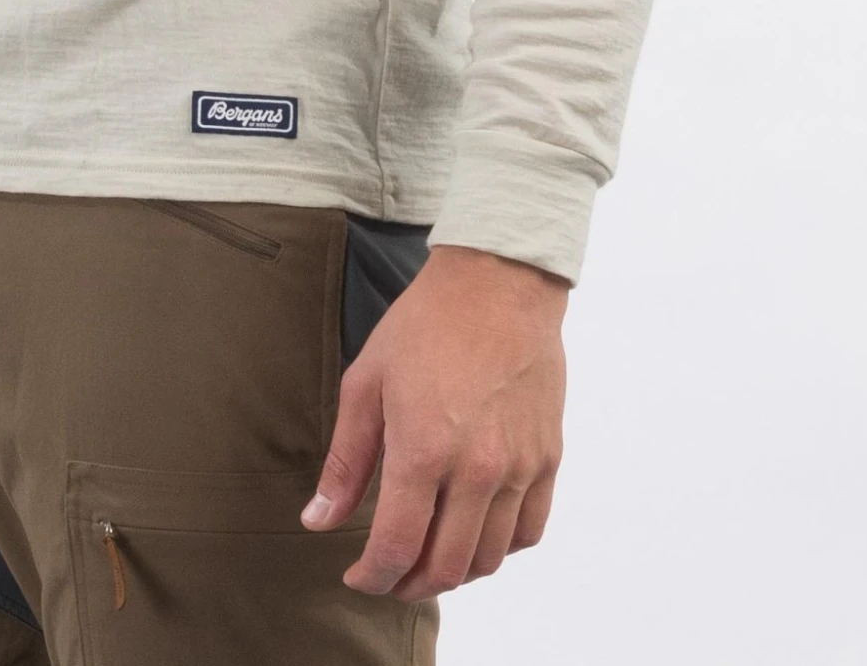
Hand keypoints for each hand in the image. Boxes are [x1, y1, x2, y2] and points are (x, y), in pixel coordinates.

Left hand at [301, 242, 568, 598]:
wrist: (498, 282)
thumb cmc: (425, 325)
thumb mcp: (367, 382)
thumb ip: (346, 461)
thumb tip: (318, 521)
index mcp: (423, 451)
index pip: (396, 548)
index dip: (372, 577)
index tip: (357, 577)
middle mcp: (477, 470)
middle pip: (444, 567)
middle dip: (409, 584)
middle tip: (389, 576)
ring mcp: (519, 468)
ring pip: (489, 559)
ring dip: (454, 573)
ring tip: (428, 557)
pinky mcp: (548, 458)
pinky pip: (529, 532)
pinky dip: (501, 549)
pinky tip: (476, 534)